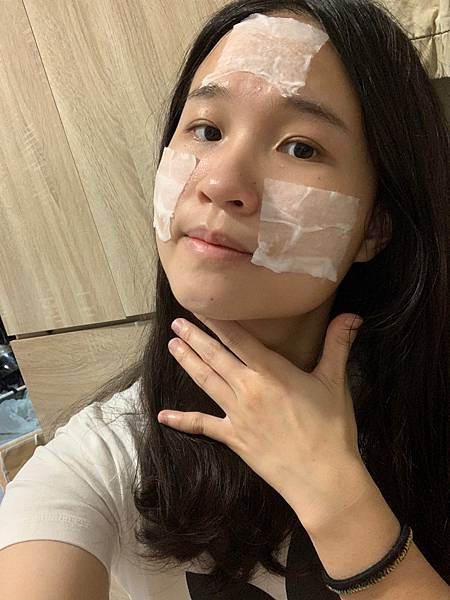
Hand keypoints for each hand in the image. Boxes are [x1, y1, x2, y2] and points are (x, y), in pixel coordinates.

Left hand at [158, 312, 372, 530]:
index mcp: (271, 373)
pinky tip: (163, 416)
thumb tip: (352, 315)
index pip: (238, 340)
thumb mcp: (336, 382)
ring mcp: (238, 414)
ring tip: (172, 346)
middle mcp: (248, 389)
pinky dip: (182, 421)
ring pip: (206, 382)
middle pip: (215, 357)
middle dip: (194, 338)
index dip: (217, 322)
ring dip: (188, 362)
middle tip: (176, 323)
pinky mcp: (234, 438)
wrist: (323, 477)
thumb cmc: (331, 429)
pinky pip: (203, 426)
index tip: (199, 308)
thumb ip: (338, 345)